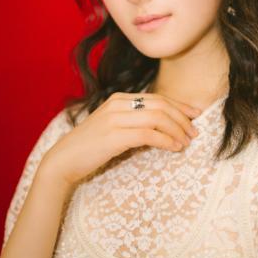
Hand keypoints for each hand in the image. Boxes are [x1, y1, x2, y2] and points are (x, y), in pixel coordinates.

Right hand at [38, 92, 201, 186]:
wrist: (63, 160)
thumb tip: (164, 126)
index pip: (157, 97)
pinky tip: (174, 148)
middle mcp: (118, 104)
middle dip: (182, 118)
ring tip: (186, 142)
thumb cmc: (91, 147)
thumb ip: (134, 121)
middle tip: (195, 132)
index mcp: (119, 98)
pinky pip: (149, 134)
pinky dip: (166, 140)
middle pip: (161, 105)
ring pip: (158, 117)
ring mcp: (115, 118)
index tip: (195, 115)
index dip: (179, 106)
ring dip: (177, 130)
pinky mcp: (114, 135)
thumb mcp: (114, 127)